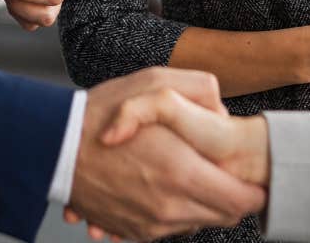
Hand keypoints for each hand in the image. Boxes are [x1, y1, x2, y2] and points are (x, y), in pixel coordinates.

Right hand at [65, 68, 267, 240]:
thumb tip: (225, 113)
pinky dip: (177, 212)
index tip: (255, 177)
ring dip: (205, 205)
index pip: (243, 200)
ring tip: (194, 175)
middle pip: (226, 216)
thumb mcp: (155, 82)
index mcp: (182, 172)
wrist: (53, 147)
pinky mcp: (135, 231)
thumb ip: (201, 91)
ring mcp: (152, 224)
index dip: (255, 189)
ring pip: (200, 224)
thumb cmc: (102, 112)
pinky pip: (172, 230)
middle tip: (228, 174)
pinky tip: (166, 186)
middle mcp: (170, 206)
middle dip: (233, 197)